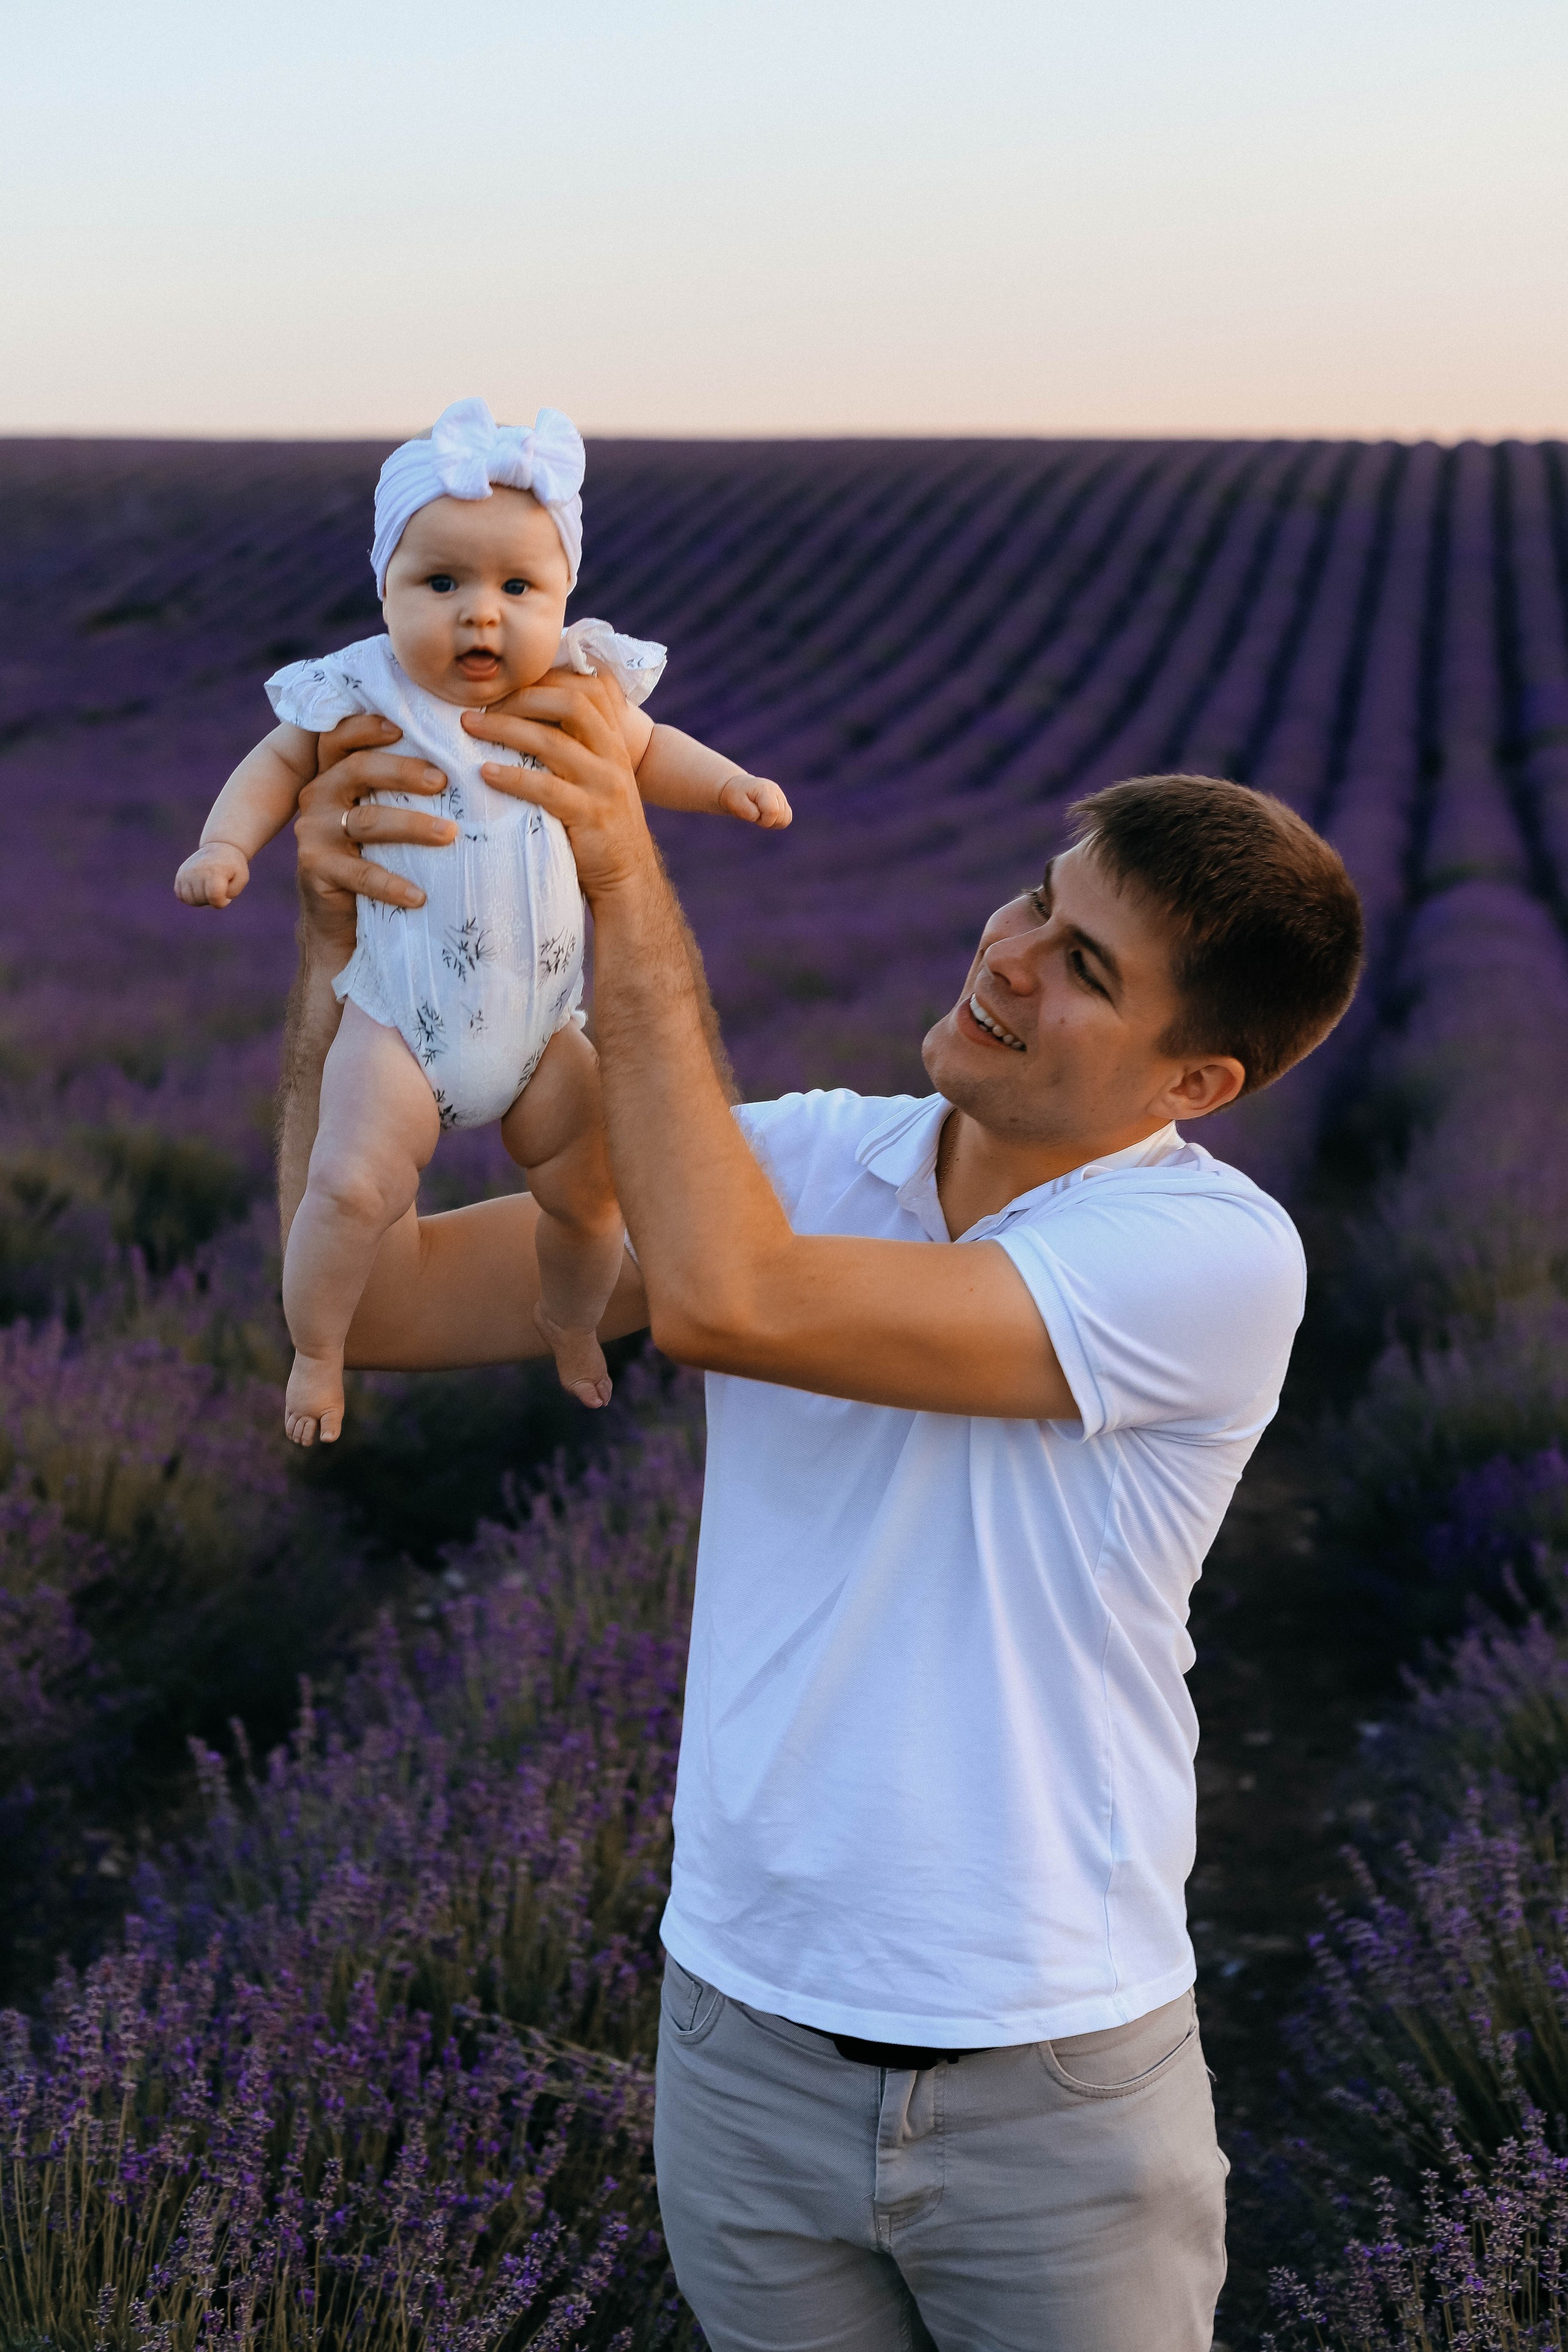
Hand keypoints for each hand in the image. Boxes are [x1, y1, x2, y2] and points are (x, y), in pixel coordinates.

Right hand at [176, 841, 249, 907]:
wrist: (220, 848)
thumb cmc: (233, 866)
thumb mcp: (242, 879)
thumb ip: (231, 893)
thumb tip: (213, 900)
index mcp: (215, 871)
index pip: (215, 897)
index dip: (223, 901)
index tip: (227, 893)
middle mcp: (198, 871)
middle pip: (202, 900)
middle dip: (212, 900)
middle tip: (218, 887)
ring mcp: (186, 872)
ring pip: (190, 900)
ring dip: (201, 900)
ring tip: (209, 888)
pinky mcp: (180, 875)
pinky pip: (182, 896)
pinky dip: (190, 896)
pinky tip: (199, 888)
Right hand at [295, 712, 455, 953]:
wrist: (341, 916)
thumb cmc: (376, 854)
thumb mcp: (385, 812)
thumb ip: (403, 786)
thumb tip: (467, 759)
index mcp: (334, 772)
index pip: (342, 737)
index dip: (367, 727)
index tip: (402, 728)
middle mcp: (318, 794)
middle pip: (358, 769)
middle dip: (403, 771)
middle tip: (443, 781)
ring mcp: (313, 832)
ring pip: (367, 820)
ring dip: (412, 825)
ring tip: (450, 834)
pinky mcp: (315, 868)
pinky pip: (360, 873)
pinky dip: (392, 884)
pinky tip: (420, 896)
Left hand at [462, 670, 656, 905]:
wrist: (628, 878)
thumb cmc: (599, 824)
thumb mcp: (597, 775)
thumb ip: (576, 744)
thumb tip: (525, 714)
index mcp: (615, 740)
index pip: (590, 685)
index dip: (547, 677)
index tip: (507, 685)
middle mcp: (614, 755)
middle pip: (572, 702)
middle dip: (521, 696)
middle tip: (480, 705)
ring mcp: (605, 785)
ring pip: (554, 741)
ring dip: (505, 729)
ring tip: (469, 727)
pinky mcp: (591, 816)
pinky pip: (547, 789)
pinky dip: (512, 777)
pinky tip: (485, 773)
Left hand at [717, 773, 791, 829]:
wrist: (737, 789)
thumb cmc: (736, 796)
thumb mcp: (737, 804)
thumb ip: (749, 812)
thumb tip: (759, 816)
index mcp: (765, 789)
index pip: (774, 812)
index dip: (764, 820)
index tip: (755, 816)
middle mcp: (776, 791)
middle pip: (783, 817)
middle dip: (769, 822)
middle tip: (757, 815)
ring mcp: (781, 797)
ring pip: (787, 819)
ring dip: (774, 823)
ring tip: (761, 816)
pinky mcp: (783, 803)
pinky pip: (787, 819)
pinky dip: (777, 822)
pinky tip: (766, 817)